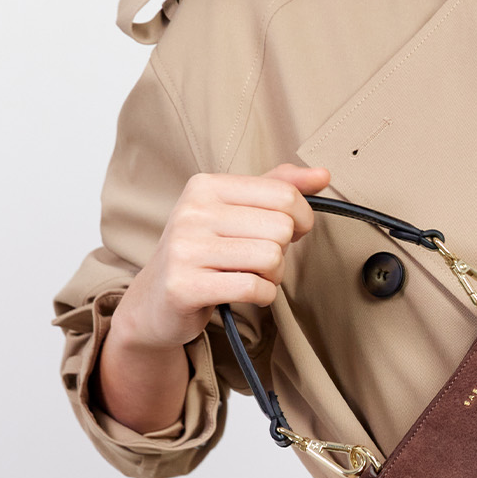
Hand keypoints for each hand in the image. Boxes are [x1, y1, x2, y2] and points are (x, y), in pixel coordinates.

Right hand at [97, 163, 329, 431]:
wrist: (153, 303)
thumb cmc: (202, 254)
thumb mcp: (234, 212)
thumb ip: (278, 188)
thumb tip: (322, 174)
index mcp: (205, 186)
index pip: (284, 195)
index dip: (301, 219)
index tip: (288, 232)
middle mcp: (191, 212)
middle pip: (281, 228)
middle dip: (282, 251)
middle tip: (258, 261)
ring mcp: (185, 249)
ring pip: (271, 258)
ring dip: (273, 276)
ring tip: (249, 276)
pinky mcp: (184, 286)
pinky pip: (253, 288)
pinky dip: (262, 296)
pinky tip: (244, 294)